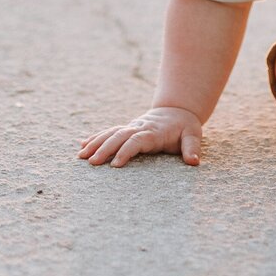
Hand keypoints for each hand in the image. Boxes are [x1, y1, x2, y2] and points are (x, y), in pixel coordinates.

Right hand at [77, 105, 202, 167]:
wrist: (177, 111)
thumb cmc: (185, 127)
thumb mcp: (193, 135)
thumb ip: (192, 148)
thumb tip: (194, 162)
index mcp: (153, 131)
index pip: (137, 140)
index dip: (126, 151)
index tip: (116, 165)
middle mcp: (139, 127)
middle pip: (119, 136)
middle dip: (104, 148)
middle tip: (92, 163)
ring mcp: (131, 127)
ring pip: (110, 132)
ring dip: (95, 143)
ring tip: (80, 156)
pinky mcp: (126, 128)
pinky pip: (109, 131)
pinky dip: (95, 137)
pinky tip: (82, 144)